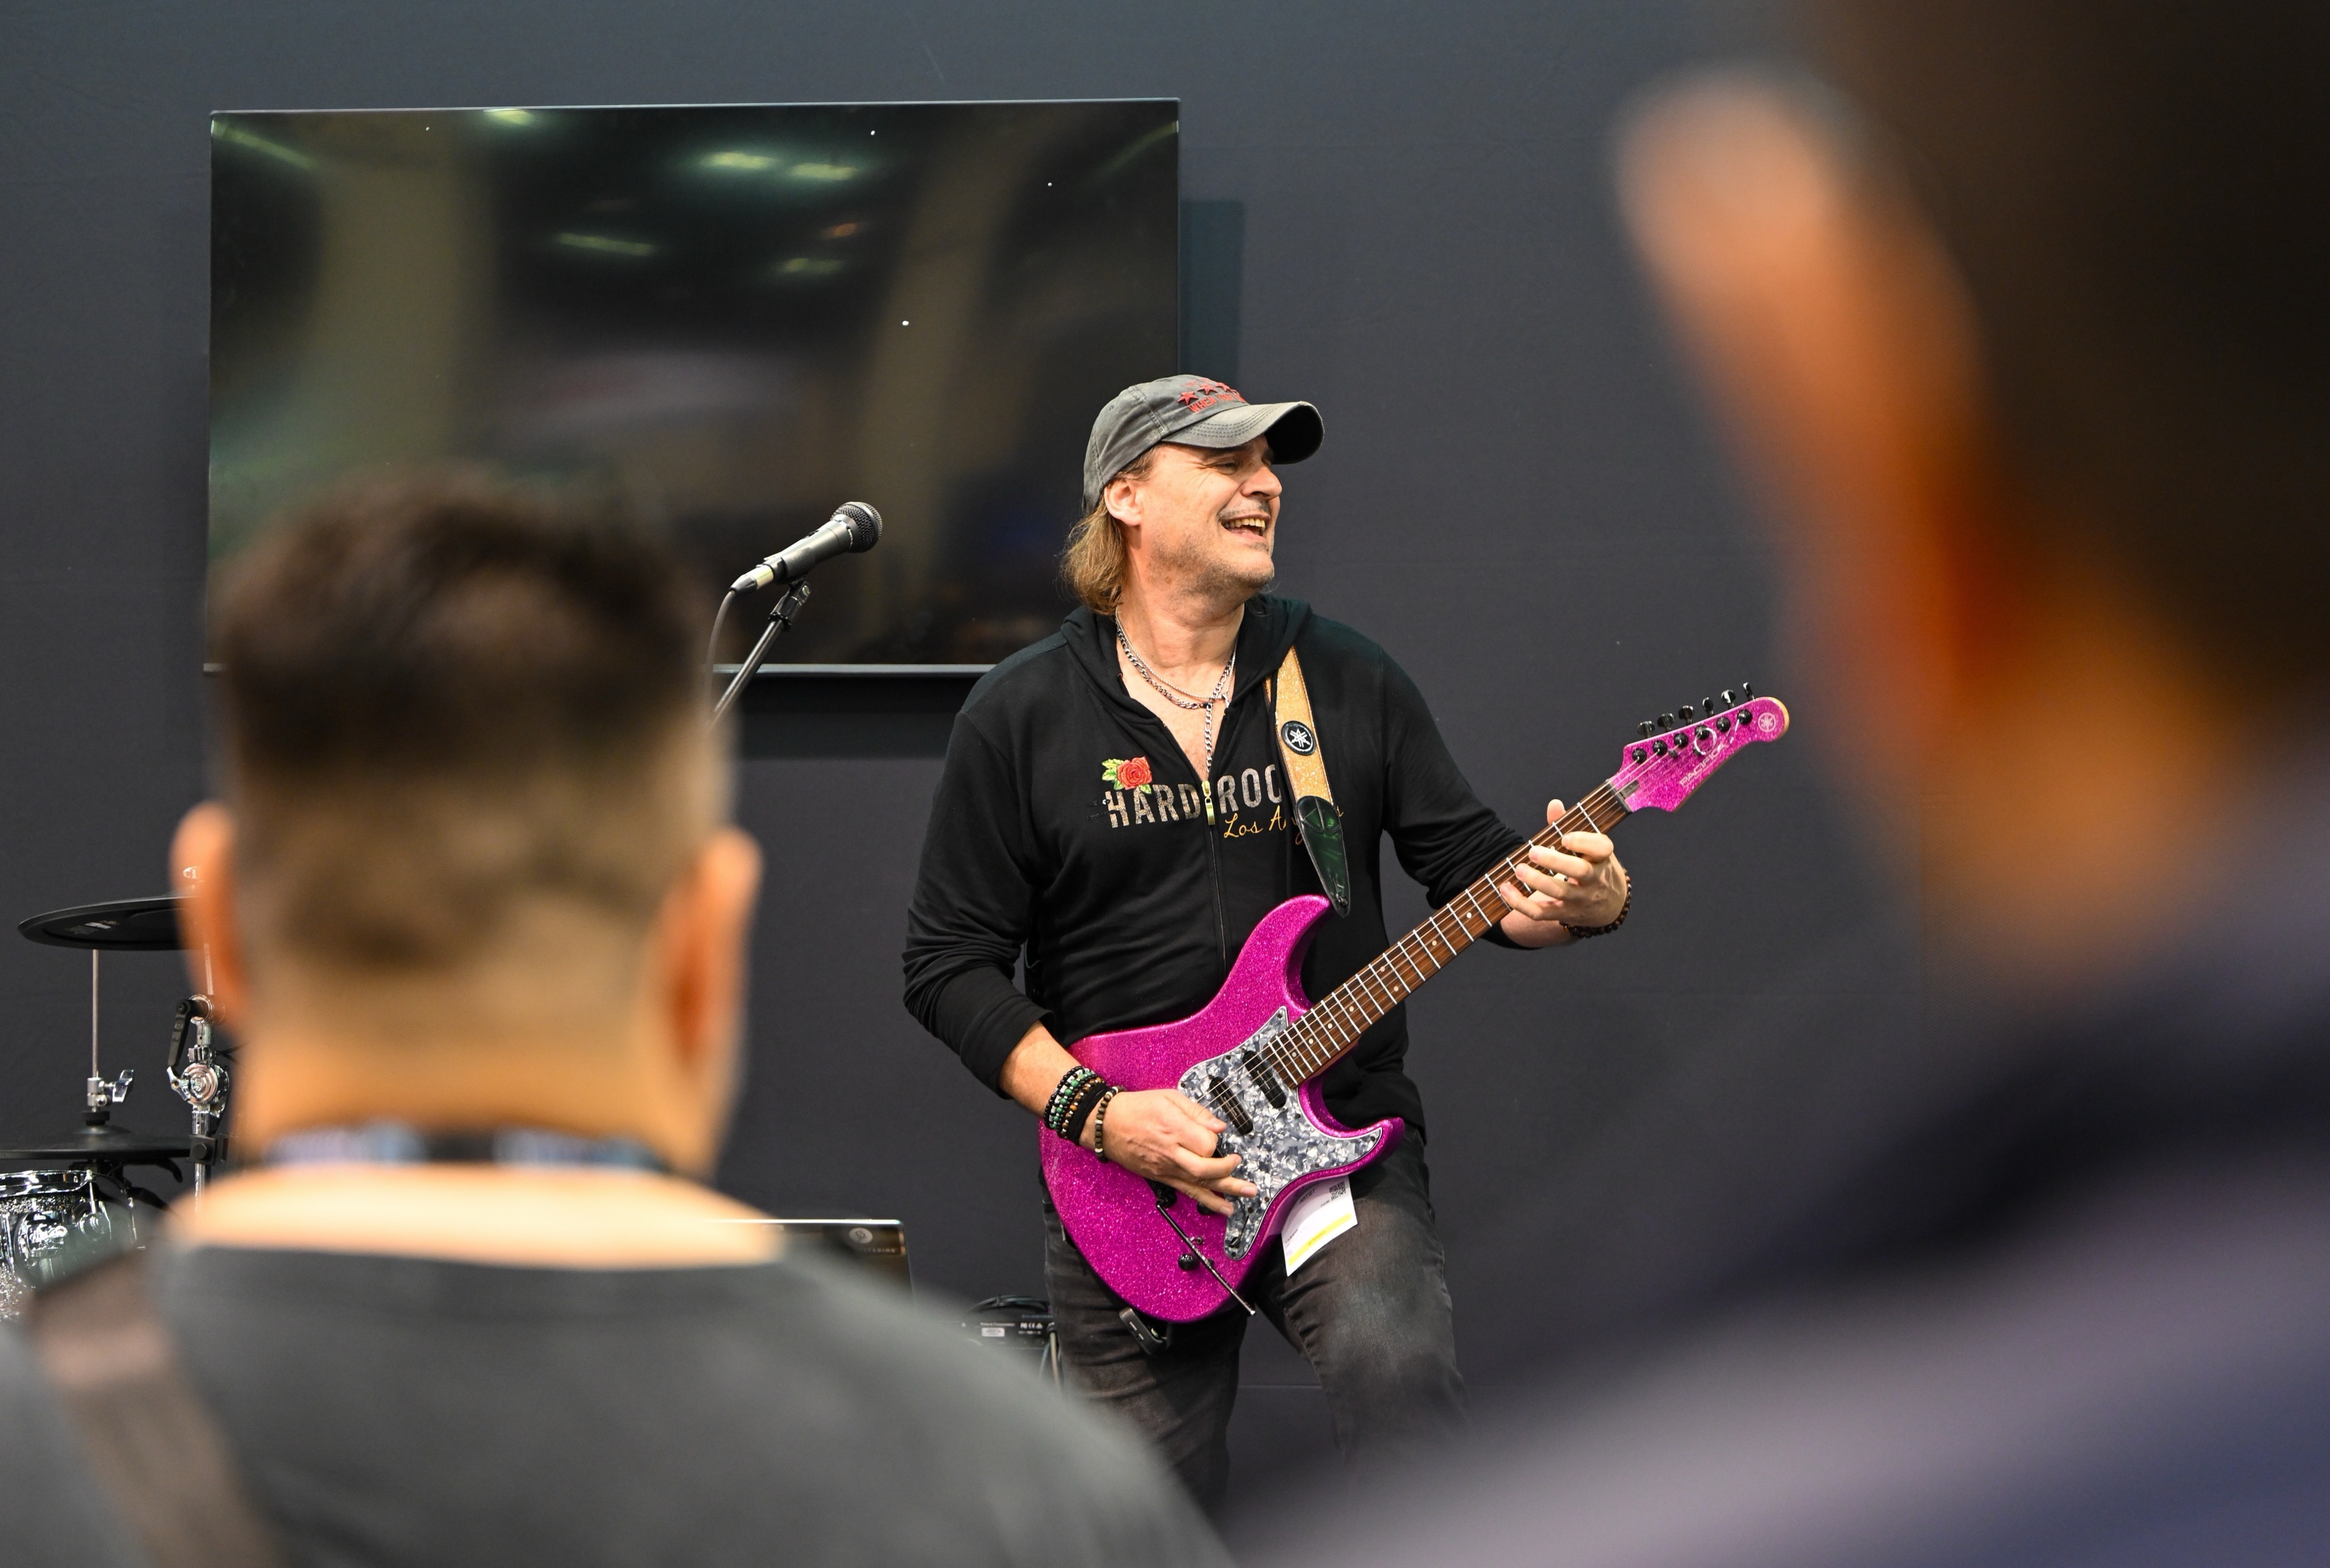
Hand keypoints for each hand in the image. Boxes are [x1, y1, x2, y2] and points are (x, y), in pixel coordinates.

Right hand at [1084, 1089, 1257, 1215]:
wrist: (1106, 1125)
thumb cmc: (1137, 1107)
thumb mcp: (1168, 1098)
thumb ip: (1197, 1112)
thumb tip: (1219, 1126)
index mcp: (1174, 1128)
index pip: (1206, 1143)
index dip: (1215, 1139)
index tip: (1214, 1132)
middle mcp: (1171, 1152)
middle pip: (1205, 1168)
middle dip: (1228, 1170)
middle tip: (1240, 1164)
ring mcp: (1166, 1168)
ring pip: (1199, 1184)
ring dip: (1227, 1191)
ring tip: (1249, 1193)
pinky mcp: (1161, 1177)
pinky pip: (1187, 1191)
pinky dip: (1208, 1200)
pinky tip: (1225, 1207)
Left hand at [1498, 798, 1627, 945]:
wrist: (1609, 905)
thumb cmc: (1593, 865)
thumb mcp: (1590, 847)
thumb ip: (1570, 825)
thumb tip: (1554, 804)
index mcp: (1601, 857)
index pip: (1602, 848)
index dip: (1585, 842)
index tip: (1565, 837)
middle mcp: (1594, 879)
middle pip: (1580, 871)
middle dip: (1555, 861)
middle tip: (1533, 851)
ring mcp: (1580, 899)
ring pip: (1559, 892)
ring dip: (1536, 881)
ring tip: (1518, 869)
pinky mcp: (1565, 914)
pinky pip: (1542, 913)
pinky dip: (1521, 904)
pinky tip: (1506, 889)